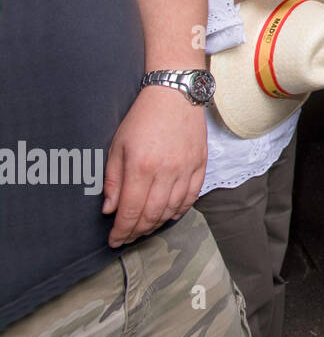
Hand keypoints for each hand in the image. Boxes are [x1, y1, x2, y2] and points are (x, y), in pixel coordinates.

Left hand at [102, 85, 207, 247]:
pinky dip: (179, 210)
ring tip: (144, 227)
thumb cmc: (143, 118)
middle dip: (136, 231)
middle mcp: (166, 172)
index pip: (130, 211)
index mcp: (141, 167)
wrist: (176, 95)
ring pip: (172, 210)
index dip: (121, 231)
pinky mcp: (200, 165)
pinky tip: (168, 214)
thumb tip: (110, 209)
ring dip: (156, 223)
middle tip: (127, 237)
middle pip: (152, 215)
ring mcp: (186, 170)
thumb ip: (113, 180)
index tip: (114, 241)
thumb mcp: (118, 146)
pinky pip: (191, 197)